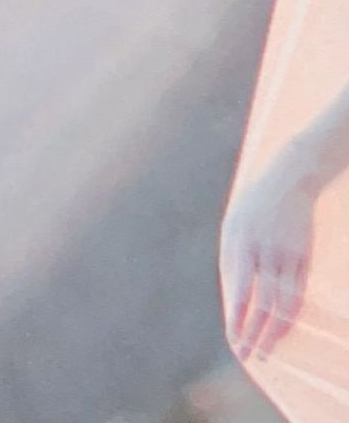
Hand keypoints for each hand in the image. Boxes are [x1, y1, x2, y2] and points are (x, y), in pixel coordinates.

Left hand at [223, 150, 319, 361]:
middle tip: (248, 356)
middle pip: (261, 303)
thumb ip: (233, 259)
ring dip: (273, 331)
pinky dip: (289, 315)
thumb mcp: (234, 226)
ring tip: (266, 351)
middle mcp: (263, 252)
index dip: (237, 319)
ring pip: (283, 304)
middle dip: (253, 332)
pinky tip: (282, 330)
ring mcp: (286, 257)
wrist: (289, 181)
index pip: (239, 291)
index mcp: (240, 243)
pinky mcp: (304, 259)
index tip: (233, 340)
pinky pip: (297, 294)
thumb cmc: (254, 207)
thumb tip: (234, 297)